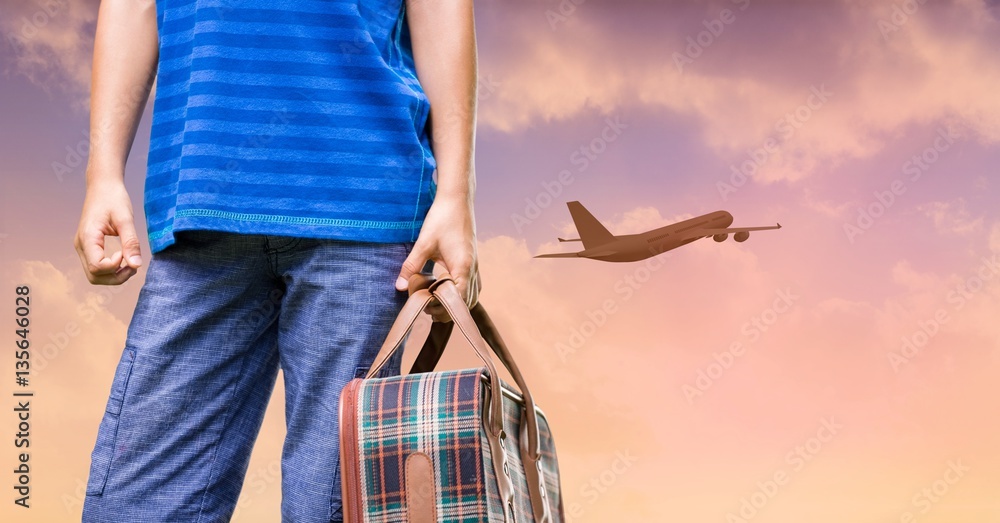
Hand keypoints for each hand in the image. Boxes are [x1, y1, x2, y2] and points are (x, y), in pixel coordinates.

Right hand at [74, 178, 142, 284]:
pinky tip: (124, 258)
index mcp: (87, 237)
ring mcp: (83, 247)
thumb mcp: (125, 219)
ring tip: (130, 264)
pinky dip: (110, 269)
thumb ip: (131, 242)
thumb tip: (136, 265)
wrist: (102, 186)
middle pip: (94, 276)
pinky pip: (96, 266)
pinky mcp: (88, 246)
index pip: (97, 267)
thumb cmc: (113, 198)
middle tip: (133, 266)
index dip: (114, 266)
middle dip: (115, 277)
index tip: (125, 253)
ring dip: (113, 275)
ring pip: (94, 275)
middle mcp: (81, 245)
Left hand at [395, 194, 479, 321]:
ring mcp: (475, 265)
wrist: (458, 199)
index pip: (459, 300)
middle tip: (429, 309)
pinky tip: (448, 290)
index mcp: (462, 267)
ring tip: (437, 302)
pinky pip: (473, 285)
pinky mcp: (473, 260)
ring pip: (473, 295)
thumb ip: (411, 266)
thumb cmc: (442, 218)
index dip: (444, 309)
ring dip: (458, 303)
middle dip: (450, 310)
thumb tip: (399, 287)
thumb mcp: (424, 243)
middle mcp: (472, 269)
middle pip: (468, 302)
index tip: (427, 309)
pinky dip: (463, 293)